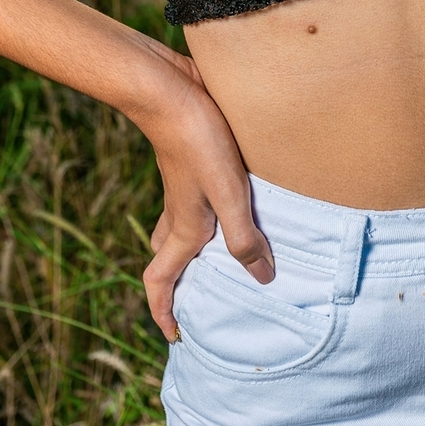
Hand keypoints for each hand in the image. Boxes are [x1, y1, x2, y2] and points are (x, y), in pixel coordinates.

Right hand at [140, 54, 273, 340]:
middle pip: (169, 256)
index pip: (160, 280)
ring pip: (182, 226)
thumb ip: (245, 237)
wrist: (170, 90)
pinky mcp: (195, 160)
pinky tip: (241, 197)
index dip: (163, 312)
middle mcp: (179, 210)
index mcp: (183, 227)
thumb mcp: (228, 194)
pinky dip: (213, 209)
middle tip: (204, 296)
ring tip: (228, 252)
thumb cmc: (198, 143)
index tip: (176, 335)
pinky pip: (198, 196)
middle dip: (180, 281)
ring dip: (198, 244)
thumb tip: (263, 279)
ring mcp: (184, 184)